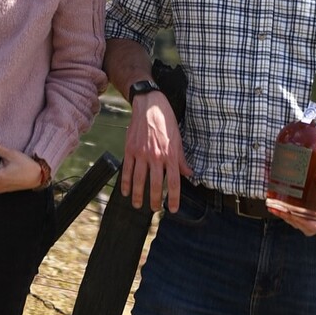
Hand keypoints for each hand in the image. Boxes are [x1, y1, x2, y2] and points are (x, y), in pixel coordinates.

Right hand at [121, 91, 190, 212]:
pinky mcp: (130, 149)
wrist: (149, 105)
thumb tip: (189, 174)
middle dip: (155, 200)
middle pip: (155, 184)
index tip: (172, 208)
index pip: (173, 182)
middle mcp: (156, 156)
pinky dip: (126, 183)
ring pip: (139, 180)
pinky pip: (127, 170)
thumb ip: (182, 159)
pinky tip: (126, 191)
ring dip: (138, 196)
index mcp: (170, 155)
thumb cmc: (166, 121)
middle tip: (155, 209)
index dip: (173, 198)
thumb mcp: (178, 139)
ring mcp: (141, 153)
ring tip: (138, 205)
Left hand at [265, 164, 315, 234]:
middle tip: (277, 208)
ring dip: (286, 216)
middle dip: (291, 220)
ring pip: (300, 222)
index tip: (292, 212)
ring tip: (273, 205)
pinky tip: (276, 200)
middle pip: (307, 227)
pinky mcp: (309, 204)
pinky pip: (297, 213)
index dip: (304, 223)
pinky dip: (287, 210)